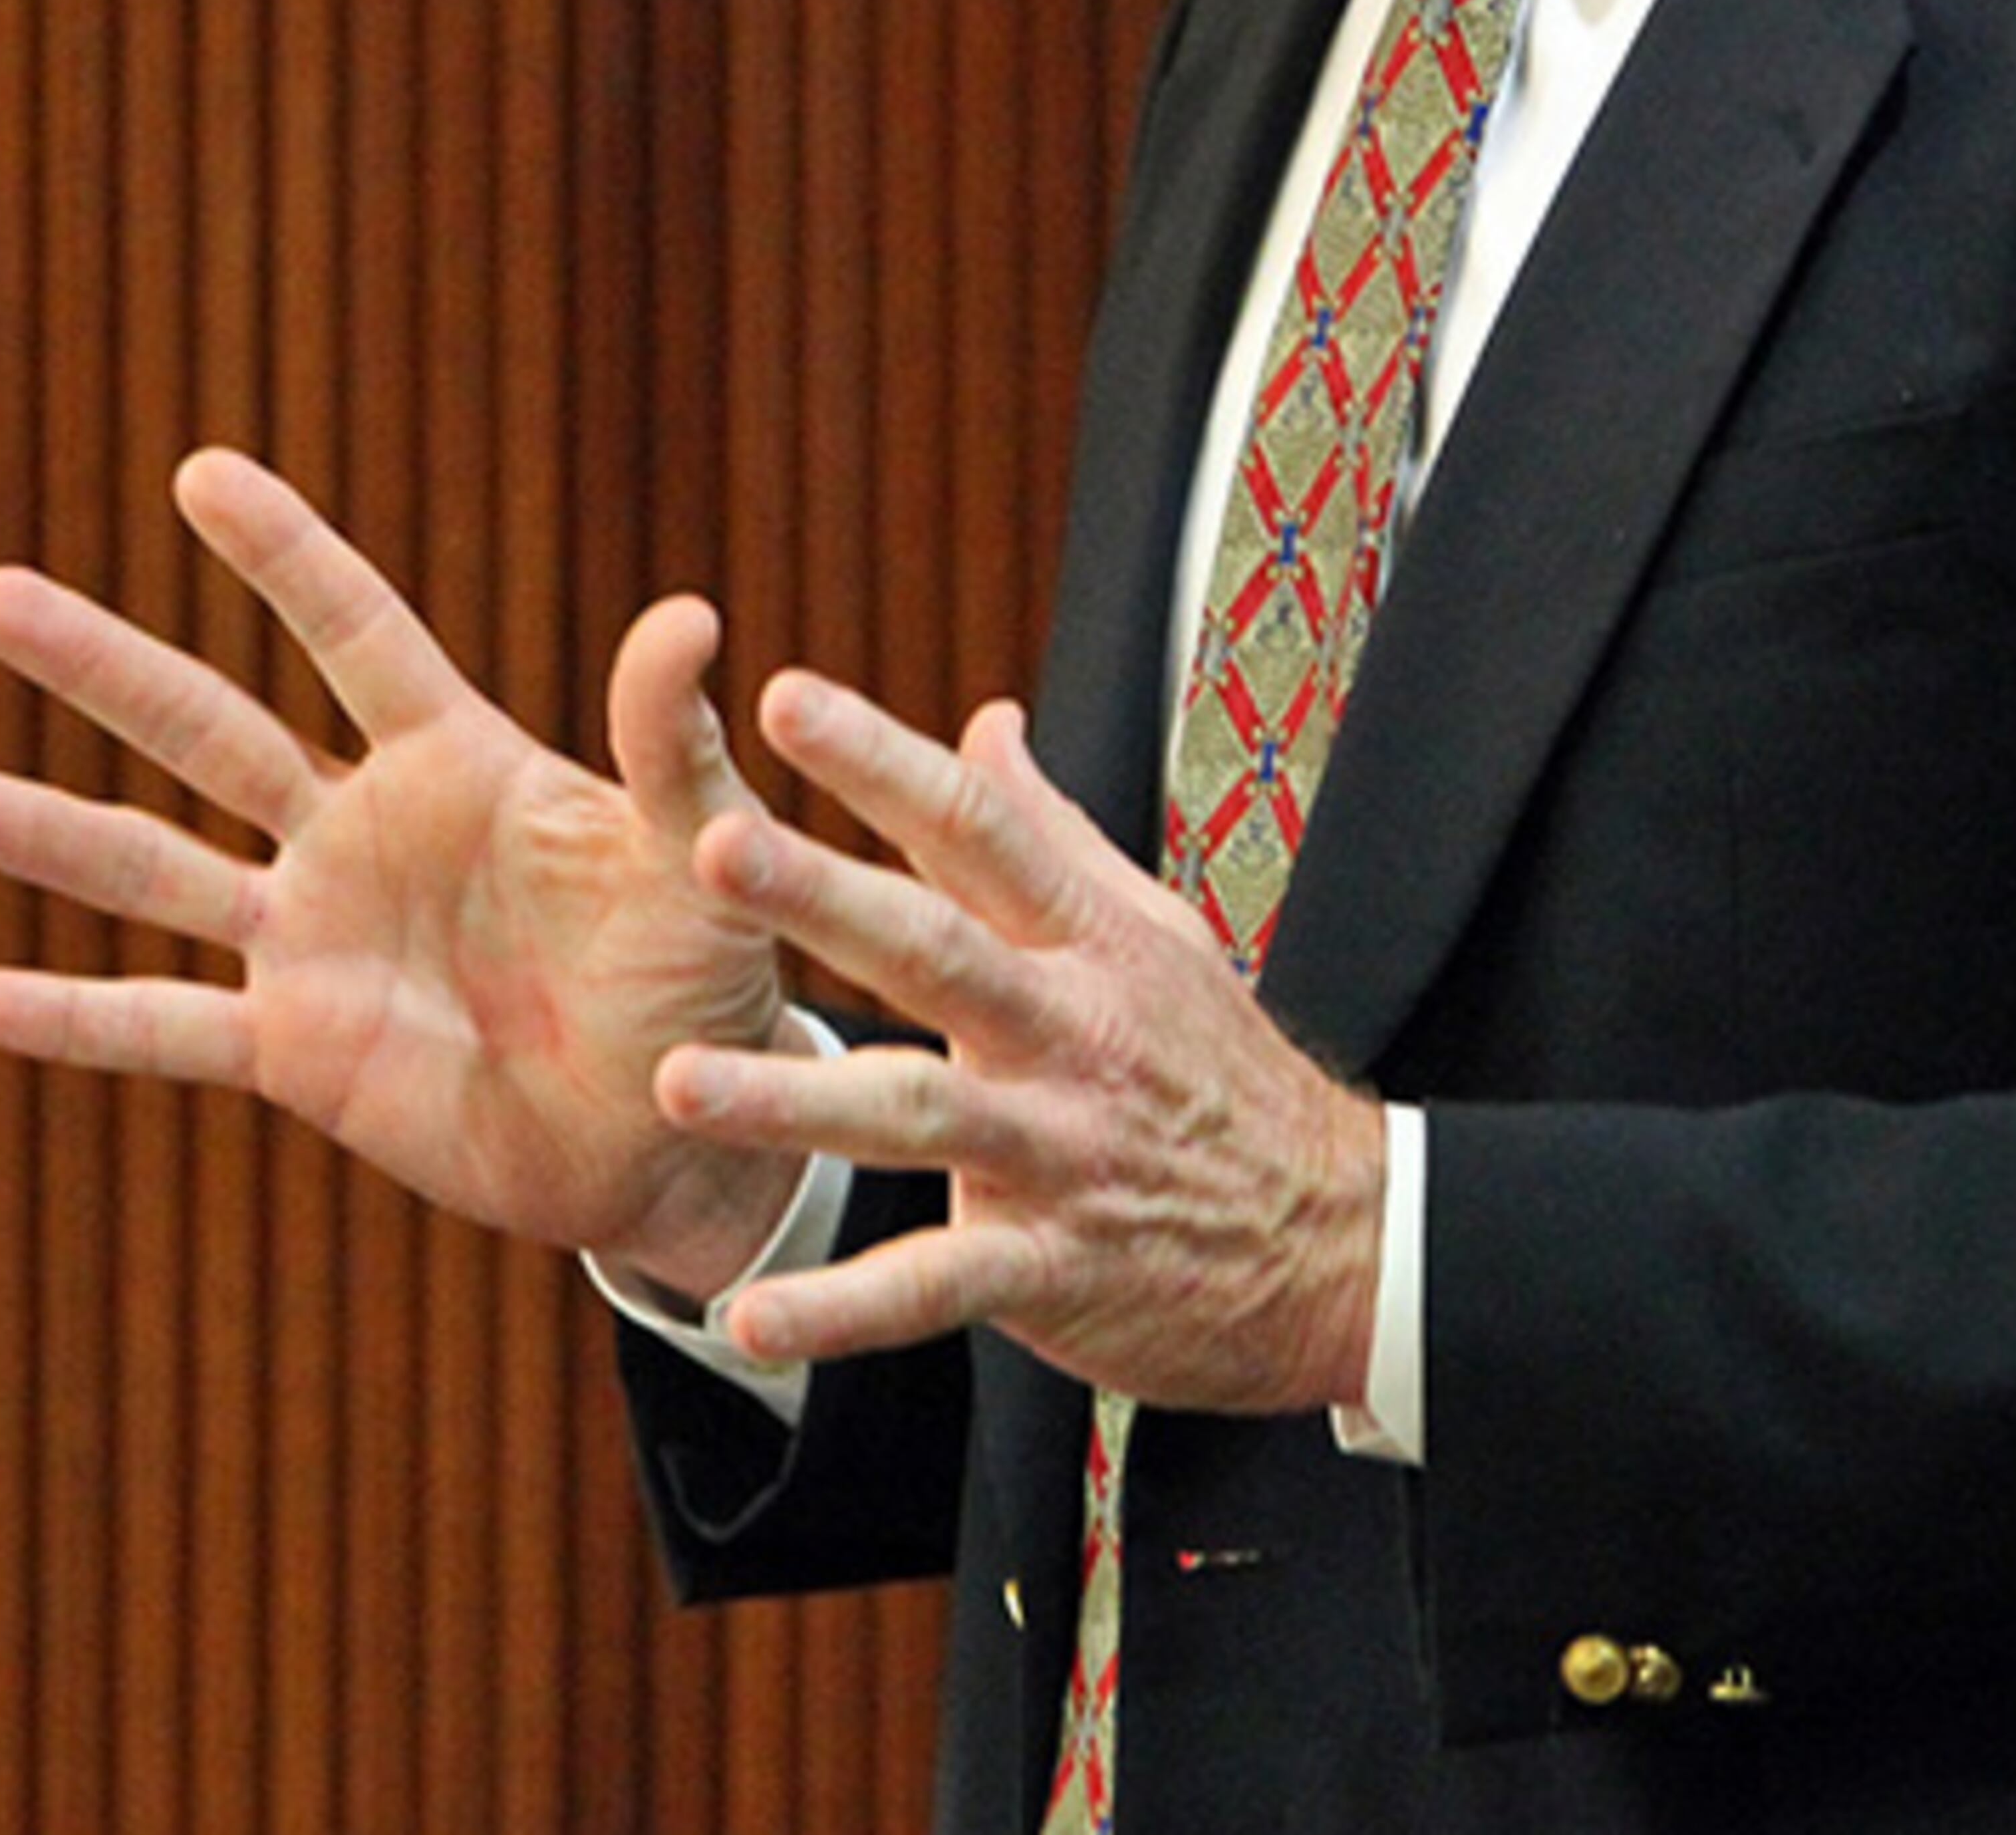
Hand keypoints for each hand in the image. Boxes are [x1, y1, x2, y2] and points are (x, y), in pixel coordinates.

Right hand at [0, 447, 804, 1299]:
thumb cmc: (706, 973)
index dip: (284, 554)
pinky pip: (165, 1029)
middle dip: (102, 664)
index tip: (199, 471)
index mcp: (457, 763)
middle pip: (210, 725)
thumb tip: (691, 616)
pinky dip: (72, 1017)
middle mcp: (364, 833)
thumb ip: (672, 744)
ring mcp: (319, 941)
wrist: (676, 1130)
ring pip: (155, 868)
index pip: (355, 631)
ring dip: (46, 828)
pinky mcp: (301, 1053)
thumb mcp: (699, 851)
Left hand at [651, 674, 1387, 1415]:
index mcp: (1085, 940)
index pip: (977, 826)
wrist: (1338, 1242)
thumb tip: (987, 720)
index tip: (787, 697)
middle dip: (821, 895)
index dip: (884, 759)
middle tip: (711, 846)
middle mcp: (1067, 1030)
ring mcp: (1059, 1149)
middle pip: (933, 947)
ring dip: (794, 1100)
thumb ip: (1050, 829)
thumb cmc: (1219, 1069)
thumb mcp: (1153, 931)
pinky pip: (936, 1288)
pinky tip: (748, 1318)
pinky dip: (843, 1310)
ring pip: (915, 1114)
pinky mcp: (1053, 1266)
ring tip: (677, 1083)